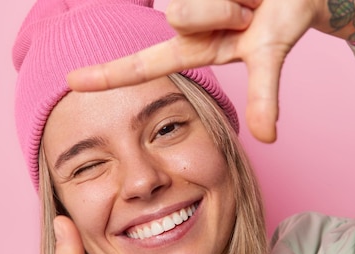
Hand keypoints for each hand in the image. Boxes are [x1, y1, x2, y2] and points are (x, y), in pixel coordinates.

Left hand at [67, 0, 327, 142]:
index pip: (142, 64)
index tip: (70, 82)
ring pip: (194, 2)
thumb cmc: (284, 17)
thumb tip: (268, 138)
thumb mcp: (269, 56)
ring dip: (235, 1)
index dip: (106, 75)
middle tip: (249, 14)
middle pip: (182, 17)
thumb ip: (262, 94)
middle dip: (222, 14)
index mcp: (192, 48)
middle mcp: (185, 20)